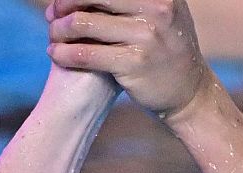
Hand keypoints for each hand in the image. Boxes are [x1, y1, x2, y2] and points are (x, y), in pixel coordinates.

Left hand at [46, 0, 212, 120]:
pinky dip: (64, 53)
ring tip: (53, 35)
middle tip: (52, 14)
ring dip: (59, 29)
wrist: (190, 92)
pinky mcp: (133, 63)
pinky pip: (86, 54)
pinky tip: (55, 54)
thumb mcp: (163, 11)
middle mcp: (156, 7)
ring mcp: (146, 35)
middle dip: (65, 3)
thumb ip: (134, 0)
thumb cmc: (168, 48)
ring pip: (82, 23)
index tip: (63, 0)